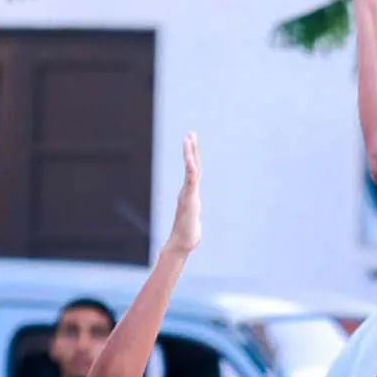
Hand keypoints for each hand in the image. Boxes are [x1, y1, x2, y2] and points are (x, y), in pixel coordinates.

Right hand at [165, 132, 201, 255]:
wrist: (183, 243)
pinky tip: (190, 159)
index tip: (192, 144)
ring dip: (190, 153)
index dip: (193, 158)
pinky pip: (190, 180)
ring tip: (188, 138)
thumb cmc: (188, 236)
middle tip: (191, 133)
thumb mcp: (193, 225)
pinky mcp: (188, 198)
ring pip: (190, 169)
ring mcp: (188, 193)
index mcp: (190, 194)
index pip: (193, 172)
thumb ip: (192, 223)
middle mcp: (188, 190)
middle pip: (192, 166)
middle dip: (191, 149)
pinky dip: (190, 169)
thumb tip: (194, 231)